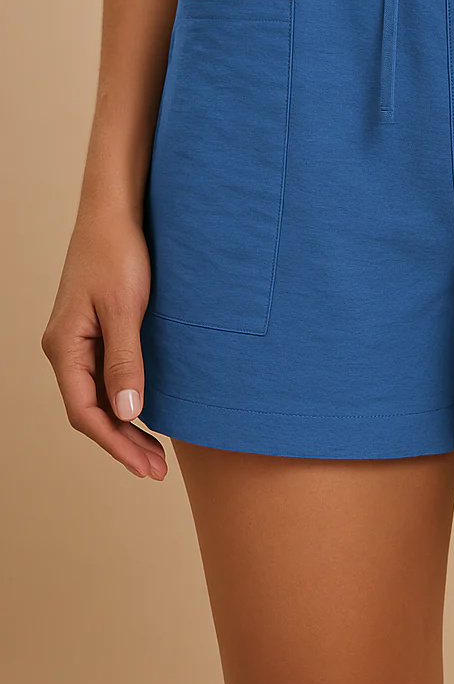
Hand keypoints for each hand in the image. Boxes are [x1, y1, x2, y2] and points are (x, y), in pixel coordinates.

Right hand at [41, 211, 166, 479]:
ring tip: (154, 453)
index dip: (117, 443)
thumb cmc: (118, 255)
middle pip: (91, 411)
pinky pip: (105, 377)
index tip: (147, 467)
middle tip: (158, 470)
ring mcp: (79, 340)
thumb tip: (128, 414)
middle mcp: (66, 349)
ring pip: (97, 397)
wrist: (114, 214)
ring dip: (125, 425)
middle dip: (123, 443)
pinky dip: (124, 400)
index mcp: (65, 348)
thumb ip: (125, 361)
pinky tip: (144, 412)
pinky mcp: (96, 329)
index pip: (85, 413)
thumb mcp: (126, 309)